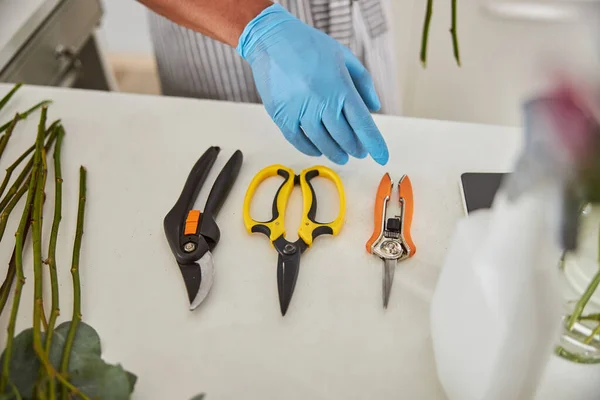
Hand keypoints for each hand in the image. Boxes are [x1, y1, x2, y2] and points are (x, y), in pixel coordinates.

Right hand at [236, 4, 388, 164]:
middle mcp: (322, 103)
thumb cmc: (310, 46)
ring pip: (322, 143)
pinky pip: (298, 141)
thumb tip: (374, 107)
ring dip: (335, 153)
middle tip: (359, 152)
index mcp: (341, 88)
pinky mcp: (282, 116)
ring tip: (342, 157)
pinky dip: (310, 149)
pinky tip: (318, 150)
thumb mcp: (343, 57)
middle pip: (344, 137)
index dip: (374, 143)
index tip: (382, 156)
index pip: (363, 124)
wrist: (271, 40)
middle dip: (355, 148)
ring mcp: (300, 111)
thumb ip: (362, 82)